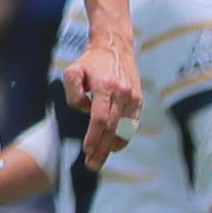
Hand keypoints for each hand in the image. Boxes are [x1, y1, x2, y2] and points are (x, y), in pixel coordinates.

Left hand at [65, 30, 141, 164]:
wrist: (115, 48)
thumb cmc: (90, 62)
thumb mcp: (72, 72)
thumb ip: (73, 94)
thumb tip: (84, 111)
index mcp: (105, 86)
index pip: (101, 117)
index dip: (94, 136)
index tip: (86, 150)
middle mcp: (122, 93)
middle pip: (112, 127)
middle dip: (102, 148)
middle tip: (92, 165)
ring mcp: (133, 97)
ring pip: (124, 128)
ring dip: (112, 146)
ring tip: (99, 159)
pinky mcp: (138, 100)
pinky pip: (133, 124)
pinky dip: (124, 137)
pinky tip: (114, 147)